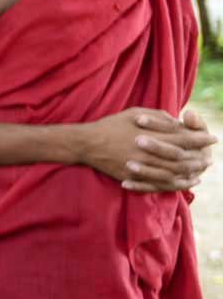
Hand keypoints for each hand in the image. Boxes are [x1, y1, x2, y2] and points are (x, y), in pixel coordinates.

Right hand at [80, 107, 214, 191]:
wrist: (86, 143)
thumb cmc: (111, 125)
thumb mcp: (135, 113)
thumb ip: (159, 117)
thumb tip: (178, 123)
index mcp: (150, 135)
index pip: (183, 138)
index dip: (201, 139)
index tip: (213, 138)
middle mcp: (147, 152)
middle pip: (181, 159)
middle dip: (198, 158)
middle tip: (209, 159)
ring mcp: (139, 167)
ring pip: (171, 174)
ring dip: (189, 173)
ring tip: (200, 172)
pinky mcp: (132, 177)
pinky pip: (157, 185)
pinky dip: (173, 185)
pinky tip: (183, 183)